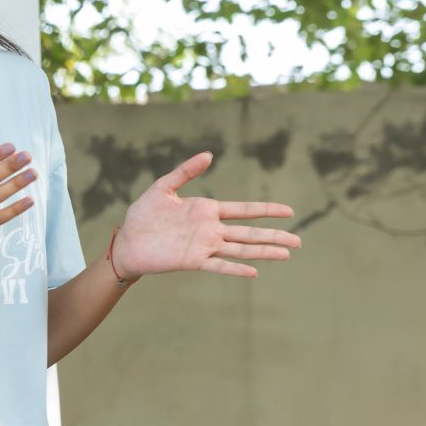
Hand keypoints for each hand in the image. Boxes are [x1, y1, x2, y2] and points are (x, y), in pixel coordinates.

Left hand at [116, 151, 299, 278]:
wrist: (127, 241)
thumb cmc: (143, 215)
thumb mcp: (163, 187)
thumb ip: (185, 171)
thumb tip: (209, 154)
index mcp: (206, 211)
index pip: (243, 210)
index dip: (266, 210)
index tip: (289, 211)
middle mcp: (210, 230)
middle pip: (249, 233)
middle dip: (274, 235)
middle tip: (299, 240)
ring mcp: (204, 246)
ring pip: (240, 249)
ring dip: (263, 252)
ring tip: (286, 253)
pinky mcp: (193, 260)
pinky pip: (219, 265)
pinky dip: (236, 268)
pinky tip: (254, 271)